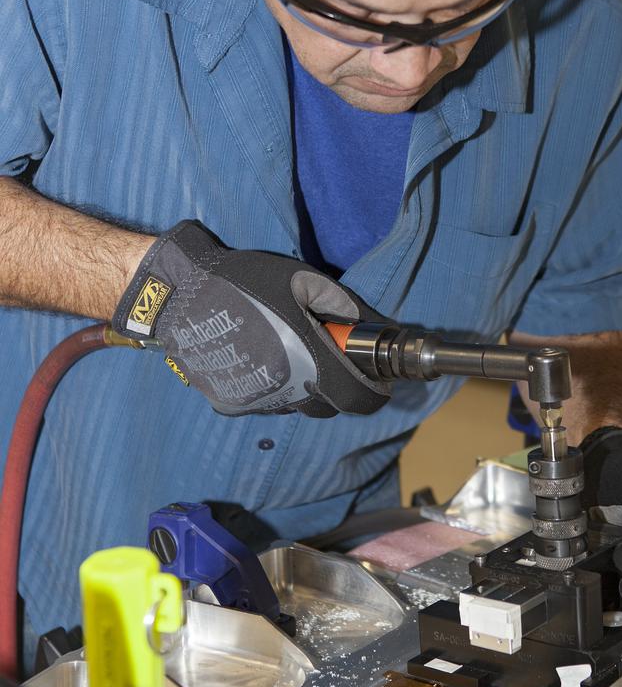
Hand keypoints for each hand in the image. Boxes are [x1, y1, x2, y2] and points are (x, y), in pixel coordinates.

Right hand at [112, 221, 389, 417]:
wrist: (178, 296)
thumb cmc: (243, 282)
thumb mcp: (299, 279)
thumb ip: (339, 303)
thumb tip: (362, 325)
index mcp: (306, 360)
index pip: (357, 398)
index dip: (374, 392)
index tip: (378, 379)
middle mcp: (283, 391)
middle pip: (329, 406)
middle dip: (338, 386)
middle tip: (331, 357)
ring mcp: (254, 402)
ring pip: (296, 407)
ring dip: (304, 389)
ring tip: (290, 352)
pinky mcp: (229, 404)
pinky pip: (265, 404)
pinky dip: (273, 389)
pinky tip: (261, 358)